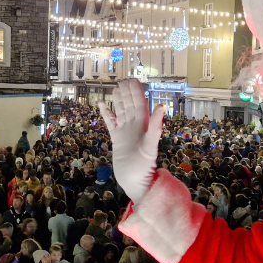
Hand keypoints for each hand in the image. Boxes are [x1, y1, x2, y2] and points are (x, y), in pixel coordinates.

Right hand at [97, 78, 165, 200]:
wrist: (135, 183)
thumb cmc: (144, 168)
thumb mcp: (150, 146)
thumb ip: (155, 127)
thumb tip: (160, 107)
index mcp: (143, 126)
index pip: (139, 103)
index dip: (136, 91)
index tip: (132, 80)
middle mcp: (134, 127)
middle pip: (129, 105)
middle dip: (127, 92)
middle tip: (123, 79)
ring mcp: (125, 132)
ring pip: (121, 112)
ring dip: (118, 100)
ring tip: (115, 89)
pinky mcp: (117, 140)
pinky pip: (110, 123)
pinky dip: (106, 114)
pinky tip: (102, 105)